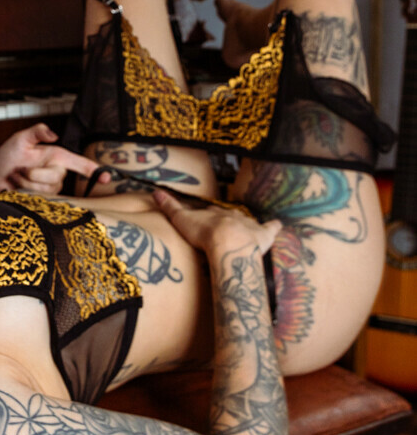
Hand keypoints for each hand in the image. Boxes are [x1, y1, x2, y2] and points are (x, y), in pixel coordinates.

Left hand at [0, 124, 106, 195]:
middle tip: (20, 169)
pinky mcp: (43, 201)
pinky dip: (23, 191)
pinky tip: (17, 187)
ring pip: (44, 189)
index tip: (107, 177)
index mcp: (57, 157)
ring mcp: (51, 189)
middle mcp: (57, 173)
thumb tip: (53, 133)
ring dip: (25, 182)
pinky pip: (37, 198)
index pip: (80, 164)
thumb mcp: (20, 139)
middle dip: (33, 174)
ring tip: (18, 177)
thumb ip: (37, 132)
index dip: (94, 170)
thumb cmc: (9, 156)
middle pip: (55, 177)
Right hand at [152, 188, 280, 256]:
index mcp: (215, 213)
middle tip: (223, 227)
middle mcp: (233, 216)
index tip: (206, 219)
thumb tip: (155, 191)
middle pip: (230, 216)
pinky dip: (275, 226)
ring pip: (249, 222)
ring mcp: (249, 225)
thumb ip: (170, 207)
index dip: (208, 216)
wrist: (228, 242)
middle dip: (228, 220)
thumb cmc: (204, 232)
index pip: (211, 212)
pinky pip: (271, 228)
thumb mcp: (182, 220)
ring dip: (247, 225)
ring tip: (245, 230)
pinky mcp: (264, 236)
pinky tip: (279, 224)